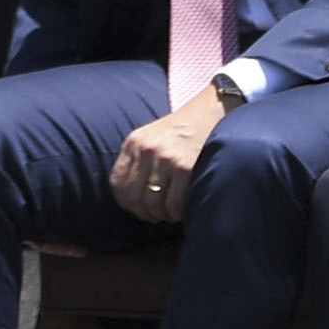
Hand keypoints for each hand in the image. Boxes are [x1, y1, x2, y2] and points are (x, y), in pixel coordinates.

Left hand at [111, 85, 230, 221]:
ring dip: (163, 215)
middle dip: (145, 213)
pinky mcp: (185, 167)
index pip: (117, 184)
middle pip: (134, 197)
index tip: (139, 209)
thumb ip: (139, 160)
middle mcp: (146, 150)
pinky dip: (178, 213)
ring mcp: (165, 158)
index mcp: (134, 143)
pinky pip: (175, 203)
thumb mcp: (152, 137)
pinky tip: (183, 210)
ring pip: (154, 203)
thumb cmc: (182, 130)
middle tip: (157, 216)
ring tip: (171, 214)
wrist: (210, 112)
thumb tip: (132, 199)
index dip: (127, 203)